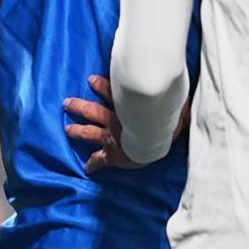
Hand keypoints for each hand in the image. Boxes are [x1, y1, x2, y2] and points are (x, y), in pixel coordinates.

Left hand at [65, 75, 192, 174]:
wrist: (155, 138)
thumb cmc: (165, 118)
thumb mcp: (170, 99)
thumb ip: (172, 93)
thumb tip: (181, 84)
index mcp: (126, 105)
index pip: (111, 91)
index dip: (101, 85)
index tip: (90, 80)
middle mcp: (114, 119)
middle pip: (92, 110)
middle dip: (79, 106)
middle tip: (67, 103)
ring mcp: (111, 137)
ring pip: (89, 132)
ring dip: (77, 130)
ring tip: (67, 129)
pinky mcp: (112, 154)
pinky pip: (99, 160)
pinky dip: (92, 164)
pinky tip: (87, 169)